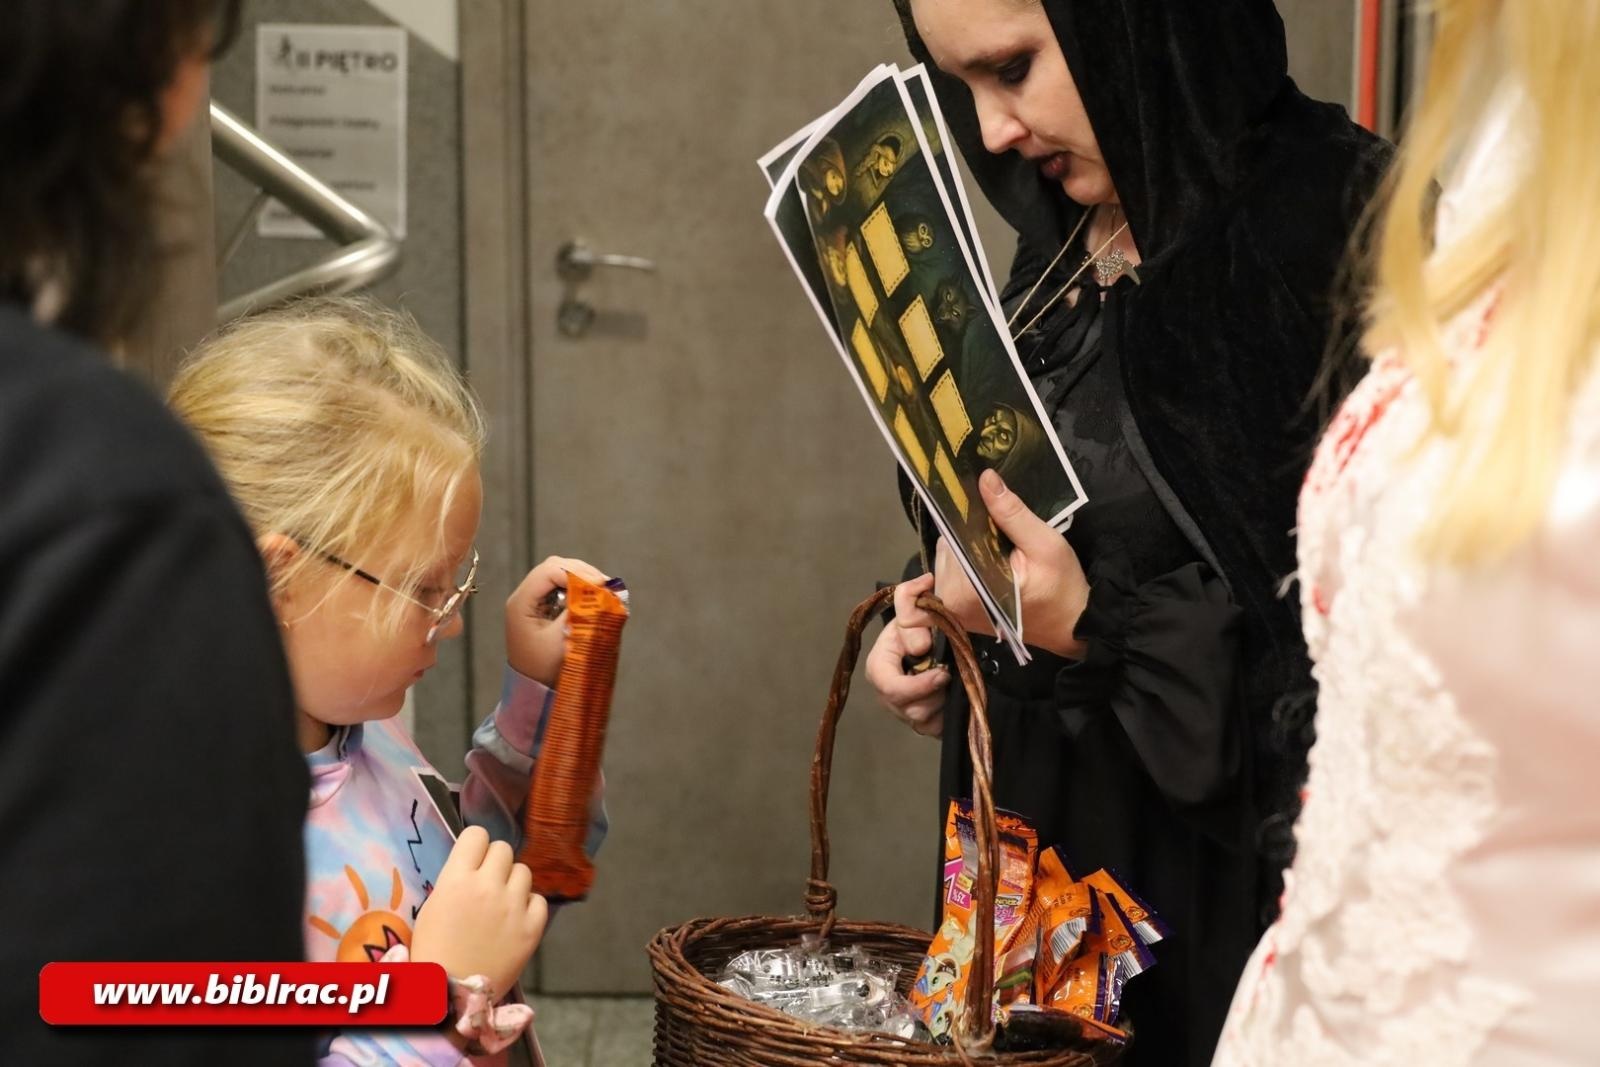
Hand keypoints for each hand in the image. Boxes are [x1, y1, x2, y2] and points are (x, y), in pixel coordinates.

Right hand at [410, 826, 548, 999]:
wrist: (451, 994)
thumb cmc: (434, 950)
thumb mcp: (434, 906)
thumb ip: (456, 880)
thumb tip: (474, 865)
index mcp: (457, 879)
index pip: (477, 835)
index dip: (476, 846)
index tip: (474, 860)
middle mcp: (488, 886)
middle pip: (503, 849)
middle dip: (495, 864)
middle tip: (488, 884)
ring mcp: (513, 906)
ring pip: (524, 871)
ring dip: (513, 883)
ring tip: (502, 904)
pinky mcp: (532, 927)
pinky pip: (539, 900)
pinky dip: (529, 907)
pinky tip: (516, 920)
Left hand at [505, 555, 609, 685]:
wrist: (532, 686)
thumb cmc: (543, 667)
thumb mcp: (562, 640)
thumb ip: (579, 612)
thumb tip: (600, 593)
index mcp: (521, 602)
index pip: (548, 572)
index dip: (576, 573)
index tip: (600, 584)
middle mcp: (524, 596)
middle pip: (553, 567)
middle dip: (581, 572)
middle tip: (604, 584)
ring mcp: (533, 599)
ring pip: (558, 574)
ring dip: (581, 578)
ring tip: (602, 589)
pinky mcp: (543, 605)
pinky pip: (561, 586)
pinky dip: (578, 587)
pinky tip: (592, 595)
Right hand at [865, 573, 949, 737]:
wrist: (935, 643)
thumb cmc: (921, 627)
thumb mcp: (915, 610)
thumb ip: (911, 597)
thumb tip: (926, 582)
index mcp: (878, 667)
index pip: (890, 687)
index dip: (918, 684)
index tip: (944, 671)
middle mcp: (885, 693)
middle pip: (908, 708)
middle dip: (933, 694)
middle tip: (949, 676)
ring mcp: (902, 712)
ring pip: (922, 719)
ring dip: (941, 700)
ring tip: (949, 681)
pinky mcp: (920, 725)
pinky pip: (933, 729)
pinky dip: (946, 714)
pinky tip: (949, 695)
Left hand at [933, 471, 1089, 659]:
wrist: (1072, 624)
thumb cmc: (1062, 586)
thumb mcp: (1045, 544)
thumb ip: (1012, 514)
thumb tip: (985, 478)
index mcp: (966, 590)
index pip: (952, 537)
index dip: (966, 514)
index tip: (980, 496)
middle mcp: (951, 601)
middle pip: (948, 545)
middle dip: (969, 531)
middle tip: (999, 526)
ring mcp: (953, 607)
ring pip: (949, 555)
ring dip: (969, 544)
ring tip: (999, 543)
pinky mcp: (959, 609)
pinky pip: (953, 570)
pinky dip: (967, 558)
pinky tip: (989, 553)